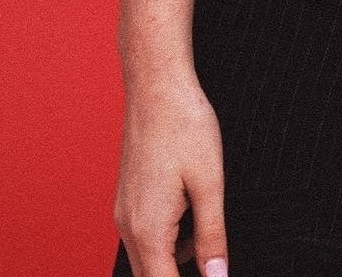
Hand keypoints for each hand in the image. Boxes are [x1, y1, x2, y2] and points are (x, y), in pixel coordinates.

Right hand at [114, 70, 228, 276]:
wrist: (157, 85)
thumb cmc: (184, 125)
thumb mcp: (209, 183)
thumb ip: (212, 237)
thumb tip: (217, 276)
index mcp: (148, 229)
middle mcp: (128, 226)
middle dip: (177, 276)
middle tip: (210, 265)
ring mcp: (124, 211)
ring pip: (146, 259)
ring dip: (173, 262)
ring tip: (206, 242)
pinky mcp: (128, 197)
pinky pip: (144, 236)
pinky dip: (167, 241)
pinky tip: (191, 220)